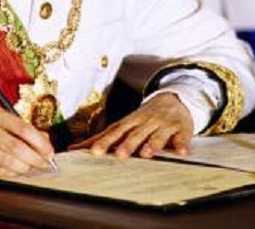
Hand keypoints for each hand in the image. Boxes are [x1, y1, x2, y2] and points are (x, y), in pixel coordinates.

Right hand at [0, 105, 54, 176]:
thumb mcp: (3, 120)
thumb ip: (24, 129)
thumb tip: (45, 141)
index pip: (22, 128)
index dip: (39, 143)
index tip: (49, 152)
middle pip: (15, 147)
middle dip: (33, 159)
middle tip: (44, 165)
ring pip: (5, 161)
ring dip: (22, 169)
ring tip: (32, 170)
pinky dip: (9, 175)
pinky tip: (16, 173)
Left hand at [71, 93, 193, 158]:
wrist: (174, 99)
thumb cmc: (143, 118)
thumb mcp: (124, 124)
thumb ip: (103, 137)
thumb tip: (73, 148)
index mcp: (130, 121)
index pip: (116, 131)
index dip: (106, 141)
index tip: (94, 152)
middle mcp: (146, 121)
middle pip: (136, 133)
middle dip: (128, 143)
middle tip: (119, 155)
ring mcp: (164, 124)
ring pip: (157, 134)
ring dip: (152, 144)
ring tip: (146, 154)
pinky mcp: (182, 128)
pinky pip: (182, 136)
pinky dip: (181, 144)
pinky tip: (180, 152)